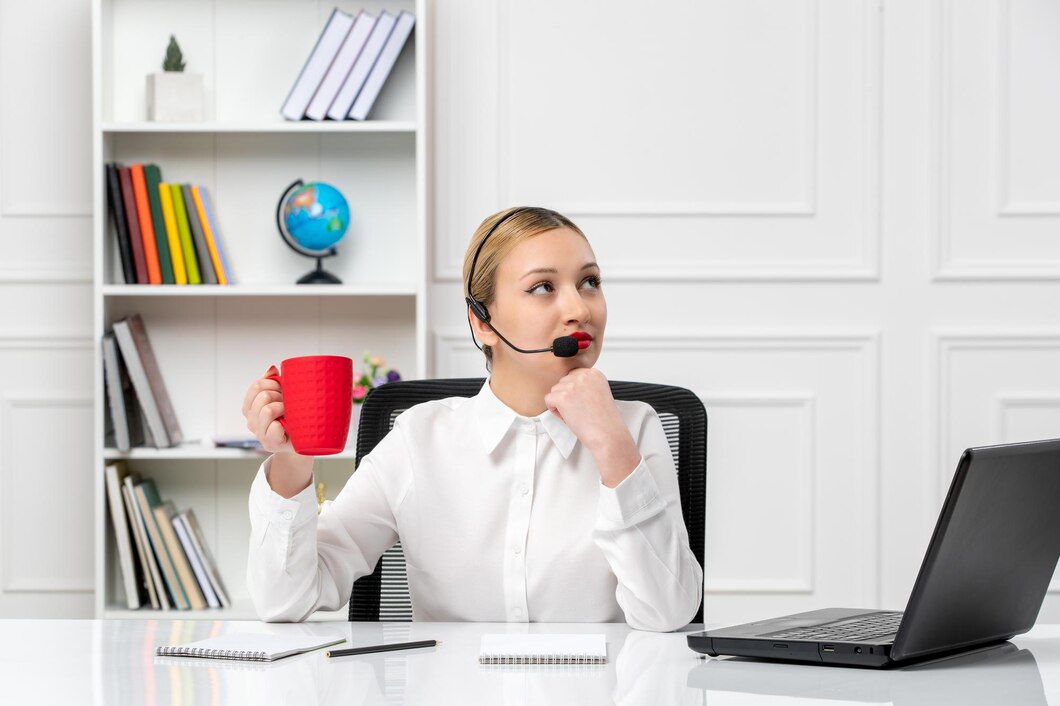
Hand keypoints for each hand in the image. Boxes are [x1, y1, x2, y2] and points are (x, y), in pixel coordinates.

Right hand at [241, 365, 293, 454]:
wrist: (305, 442)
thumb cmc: (294, 418)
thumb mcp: (283, 397)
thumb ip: (273, 383)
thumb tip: (272, 368)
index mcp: (251, 408)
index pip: (256, 386)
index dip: (273, 383)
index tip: (283, 388)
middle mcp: (251, 421)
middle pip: (263, 396)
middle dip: (280, 395)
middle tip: (289, 403)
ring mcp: (259, 433)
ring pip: (267, 410)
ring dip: (283, 408)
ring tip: (290, 413)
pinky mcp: (269, 443)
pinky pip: (274, 428)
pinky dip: (283, 425)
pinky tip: (289, 426)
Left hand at [544, 368, 640, 486]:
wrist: (607, 434)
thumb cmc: (604, 420)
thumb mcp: (599, 392)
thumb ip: (585, 384)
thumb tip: (568, 385)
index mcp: (594, 373)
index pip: (572, 376)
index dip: (574, 391)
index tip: (583, 402)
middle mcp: (583, 376)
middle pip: (563, 382)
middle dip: (567, 397)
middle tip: (580, 410)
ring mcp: (572, 386)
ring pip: (555, 391)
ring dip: (561, 404)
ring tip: (576, 414)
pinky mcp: (563, 397)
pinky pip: (548, 399)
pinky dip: (555, 410)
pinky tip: (568, 417)